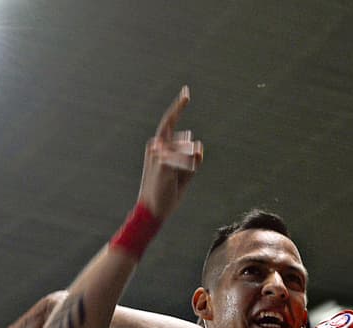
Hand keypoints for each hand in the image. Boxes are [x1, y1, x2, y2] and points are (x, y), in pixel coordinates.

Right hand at [137, 86, 202, 221]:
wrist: (153, 210)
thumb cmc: (168, 193)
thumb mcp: (185, 175)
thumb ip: (194, 160)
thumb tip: (199, 144)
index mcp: (158, 146)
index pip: (170, 122)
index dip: (179, 106)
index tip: (186, 92)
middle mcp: (156, 145)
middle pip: (187, 143)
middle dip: (189, 161)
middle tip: (177, 175)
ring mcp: (159, 152)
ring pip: (189, 153)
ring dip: (188, 170)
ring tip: (174, 182)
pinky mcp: (164, 161)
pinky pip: (188, 161)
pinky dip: (187, 171)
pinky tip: (174, 180)